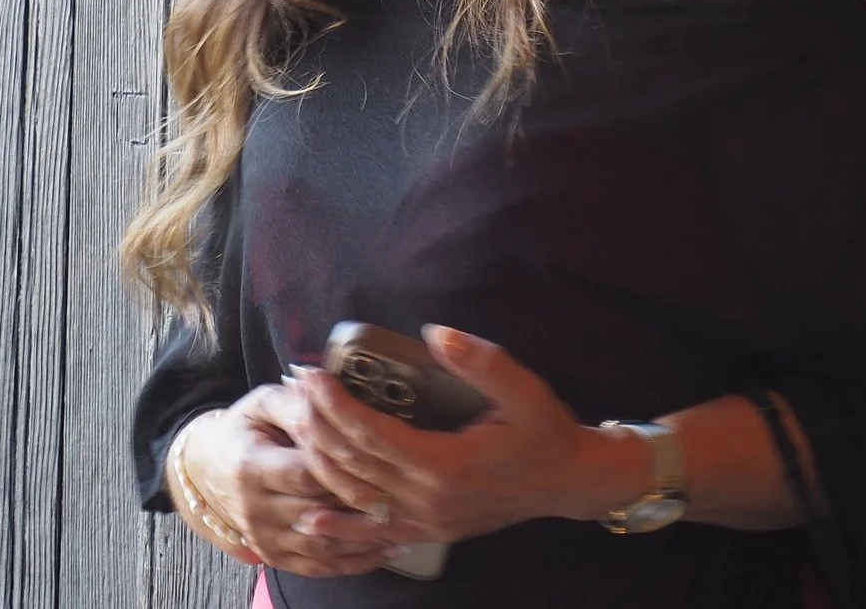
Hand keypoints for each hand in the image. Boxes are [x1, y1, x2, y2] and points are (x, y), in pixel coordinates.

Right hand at [177, 384, 402, 577]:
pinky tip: (384, 551)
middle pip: (319, 512)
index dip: (343, 471)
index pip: (307, 474)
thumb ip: (297, 403)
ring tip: (403, 528)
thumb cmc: (242, 429)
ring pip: (323, 546)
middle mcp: (255, 509)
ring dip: (364, 541)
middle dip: (360, 508)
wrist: (205, 469)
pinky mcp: (273, 556)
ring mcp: (264, 537)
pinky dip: (353, 563)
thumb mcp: (262, 404)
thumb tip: (330, 396)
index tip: (378, 465)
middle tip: (402, 498)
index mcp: (252, 467)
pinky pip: (318, 566)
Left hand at [276, 325, 608, 544]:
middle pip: (354, 462)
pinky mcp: (430, 531)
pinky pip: (375, 532)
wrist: (570, 482)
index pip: (371, 432)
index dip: (335, 404)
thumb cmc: (545, 432)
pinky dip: (339, 528)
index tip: (312, 376)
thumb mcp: (523, 390)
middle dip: (317, 424)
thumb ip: (481, 361)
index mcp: (445, 463)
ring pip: (355, 496)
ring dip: (319, 462)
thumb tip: (436, 333)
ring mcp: (427, 520)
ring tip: (297, 427)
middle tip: (296, 389)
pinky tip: (309, 521)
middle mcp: (428, 498)